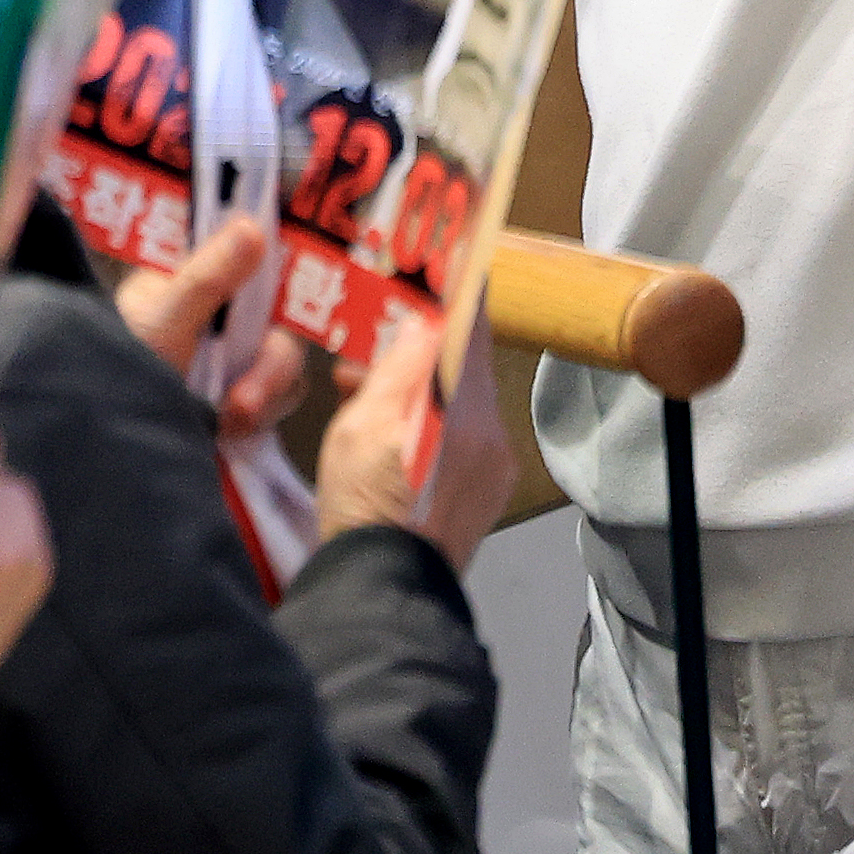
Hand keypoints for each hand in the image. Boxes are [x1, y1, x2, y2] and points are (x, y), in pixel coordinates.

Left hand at [109, 215, 312, 444]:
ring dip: (262, 396)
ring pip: (281, 365)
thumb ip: (206, 280)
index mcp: (198, 278)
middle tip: (244, 401)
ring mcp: (233, 353)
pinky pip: (276, 399)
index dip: (276, 288)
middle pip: (280, 324)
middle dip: (270, 367)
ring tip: (226, 421)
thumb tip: (251, 226)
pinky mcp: (240, 391)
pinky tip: (227, 429)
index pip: (258, 266)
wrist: (103, 430)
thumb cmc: (119, 363)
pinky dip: (257, 417)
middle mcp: (222, 312)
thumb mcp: (161, 322)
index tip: (273, 319)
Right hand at [309, 310, 510, 569]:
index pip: (472, 328)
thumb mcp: (361, 427)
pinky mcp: (484, 493)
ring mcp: (492, 467)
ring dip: (418, 386)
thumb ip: (396, 369)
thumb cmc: (366, 509)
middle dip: (420, 344)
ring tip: (362, 389)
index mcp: (463, 410)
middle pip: (462, 366)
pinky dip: (428, 423)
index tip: (440, 262)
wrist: (384, 591)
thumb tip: (421, 321)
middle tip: (372, 332)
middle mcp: (491, 433)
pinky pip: (461, 437)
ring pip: (457, 402)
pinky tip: (389, 435)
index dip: (455, 292)